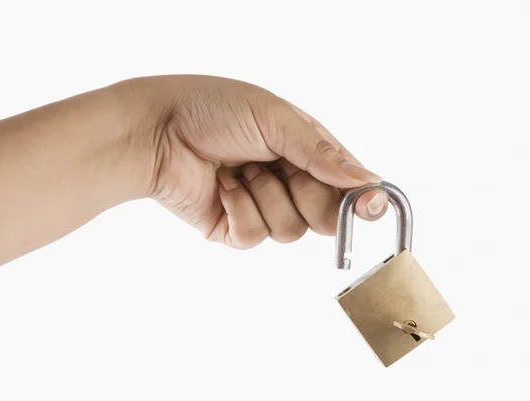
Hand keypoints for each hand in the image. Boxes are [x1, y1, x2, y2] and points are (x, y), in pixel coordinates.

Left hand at [127, 75, 388, 248]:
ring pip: (292, 230)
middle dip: (308, 195)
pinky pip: (255, 236)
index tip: (372, 204)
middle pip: (327, 217)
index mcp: (305, 150)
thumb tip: (370, 181)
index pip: (348, 184)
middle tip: (283, 170)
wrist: (157, 130)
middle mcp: (288, 181)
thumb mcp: (275, 119)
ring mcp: (262, 206)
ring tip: (240, 168)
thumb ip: (322, 153)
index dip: (363, 198)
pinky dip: (239, 207)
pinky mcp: (235, 227)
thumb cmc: (214, 110)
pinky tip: (222, 184)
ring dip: (265, 196)